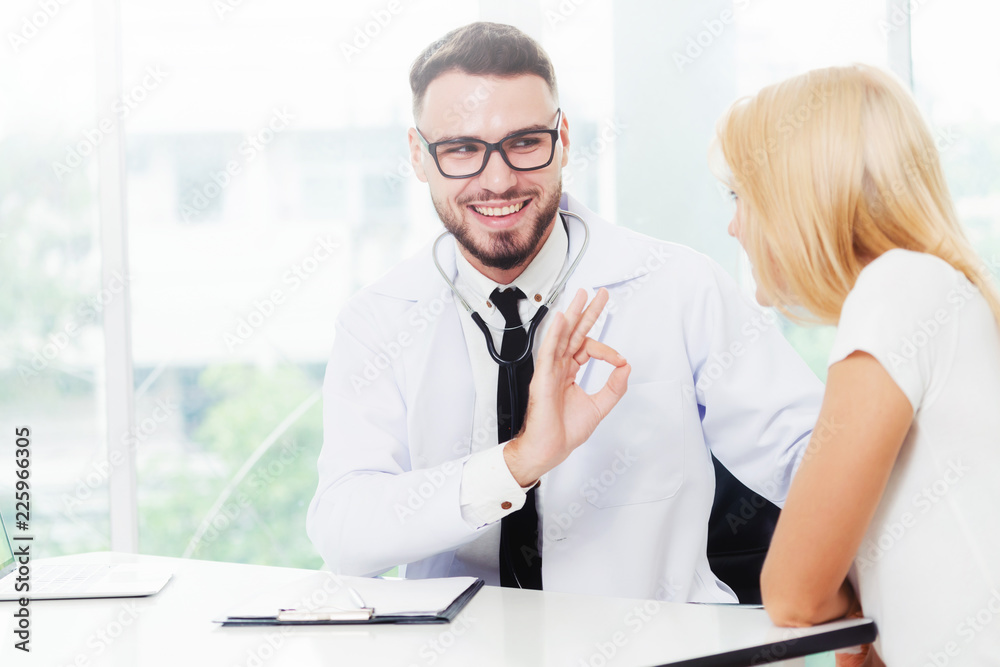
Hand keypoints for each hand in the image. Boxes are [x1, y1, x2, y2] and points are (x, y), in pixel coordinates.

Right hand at [504, 288, 630, 485]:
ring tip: (581, 294)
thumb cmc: (565, 431)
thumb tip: (626, 366)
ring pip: (561, 335)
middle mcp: (558, 367)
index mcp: (569, 372)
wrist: (549, 448)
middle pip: (574, 332)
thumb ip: (614, 387)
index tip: (619, 360)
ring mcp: (549, 370)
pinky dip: (554, 333)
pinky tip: (561, 318)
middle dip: (587, 311)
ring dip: (572, 313)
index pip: (588, 349)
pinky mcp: (542, 378)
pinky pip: (548, 350)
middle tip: (599, 293)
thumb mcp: (599, 407)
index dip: (606, 349)